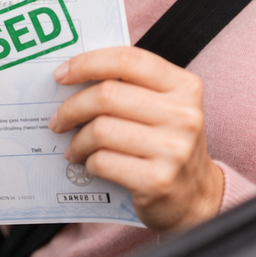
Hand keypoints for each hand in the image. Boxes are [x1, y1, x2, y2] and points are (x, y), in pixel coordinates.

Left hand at [48, 47, 223, 232]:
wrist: (196, 196)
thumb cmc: (168, 143)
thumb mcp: (165, 106)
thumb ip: (131, 86)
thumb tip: (74, 77)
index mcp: (184, 85)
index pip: (128, 60)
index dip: (89, 63)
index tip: (62, 74)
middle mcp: (183, 114)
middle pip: (108, 95)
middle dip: (73, 107)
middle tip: (59, 119)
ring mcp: (173, 149)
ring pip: (101, 130)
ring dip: (77, 140)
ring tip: (73, 147)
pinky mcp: (157, 181)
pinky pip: (103, 162)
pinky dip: (88, 162)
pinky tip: (89, 164)